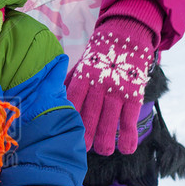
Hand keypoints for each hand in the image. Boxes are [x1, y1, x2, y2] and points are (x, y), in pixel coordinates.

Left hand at [66, 18, 154, 154]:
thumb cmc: (100, 54)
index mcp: (83, 76)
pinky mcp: (134, 92)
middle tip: (81, 150)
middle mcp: (99, 83)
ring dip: (107, 138)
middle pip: (89, 112)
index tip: (61, 132)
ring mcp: (118, 89)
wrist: (128, 33)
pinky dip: (129, 134)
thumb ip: (68, 80)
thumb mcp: (82, 63)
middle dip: (85, 133)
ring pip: (110, 118)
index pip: (72, 99)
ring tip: (104, 152)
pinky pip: (131, 116)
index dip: (67, 117)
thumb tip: (50, 94)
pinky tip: (126, 148)